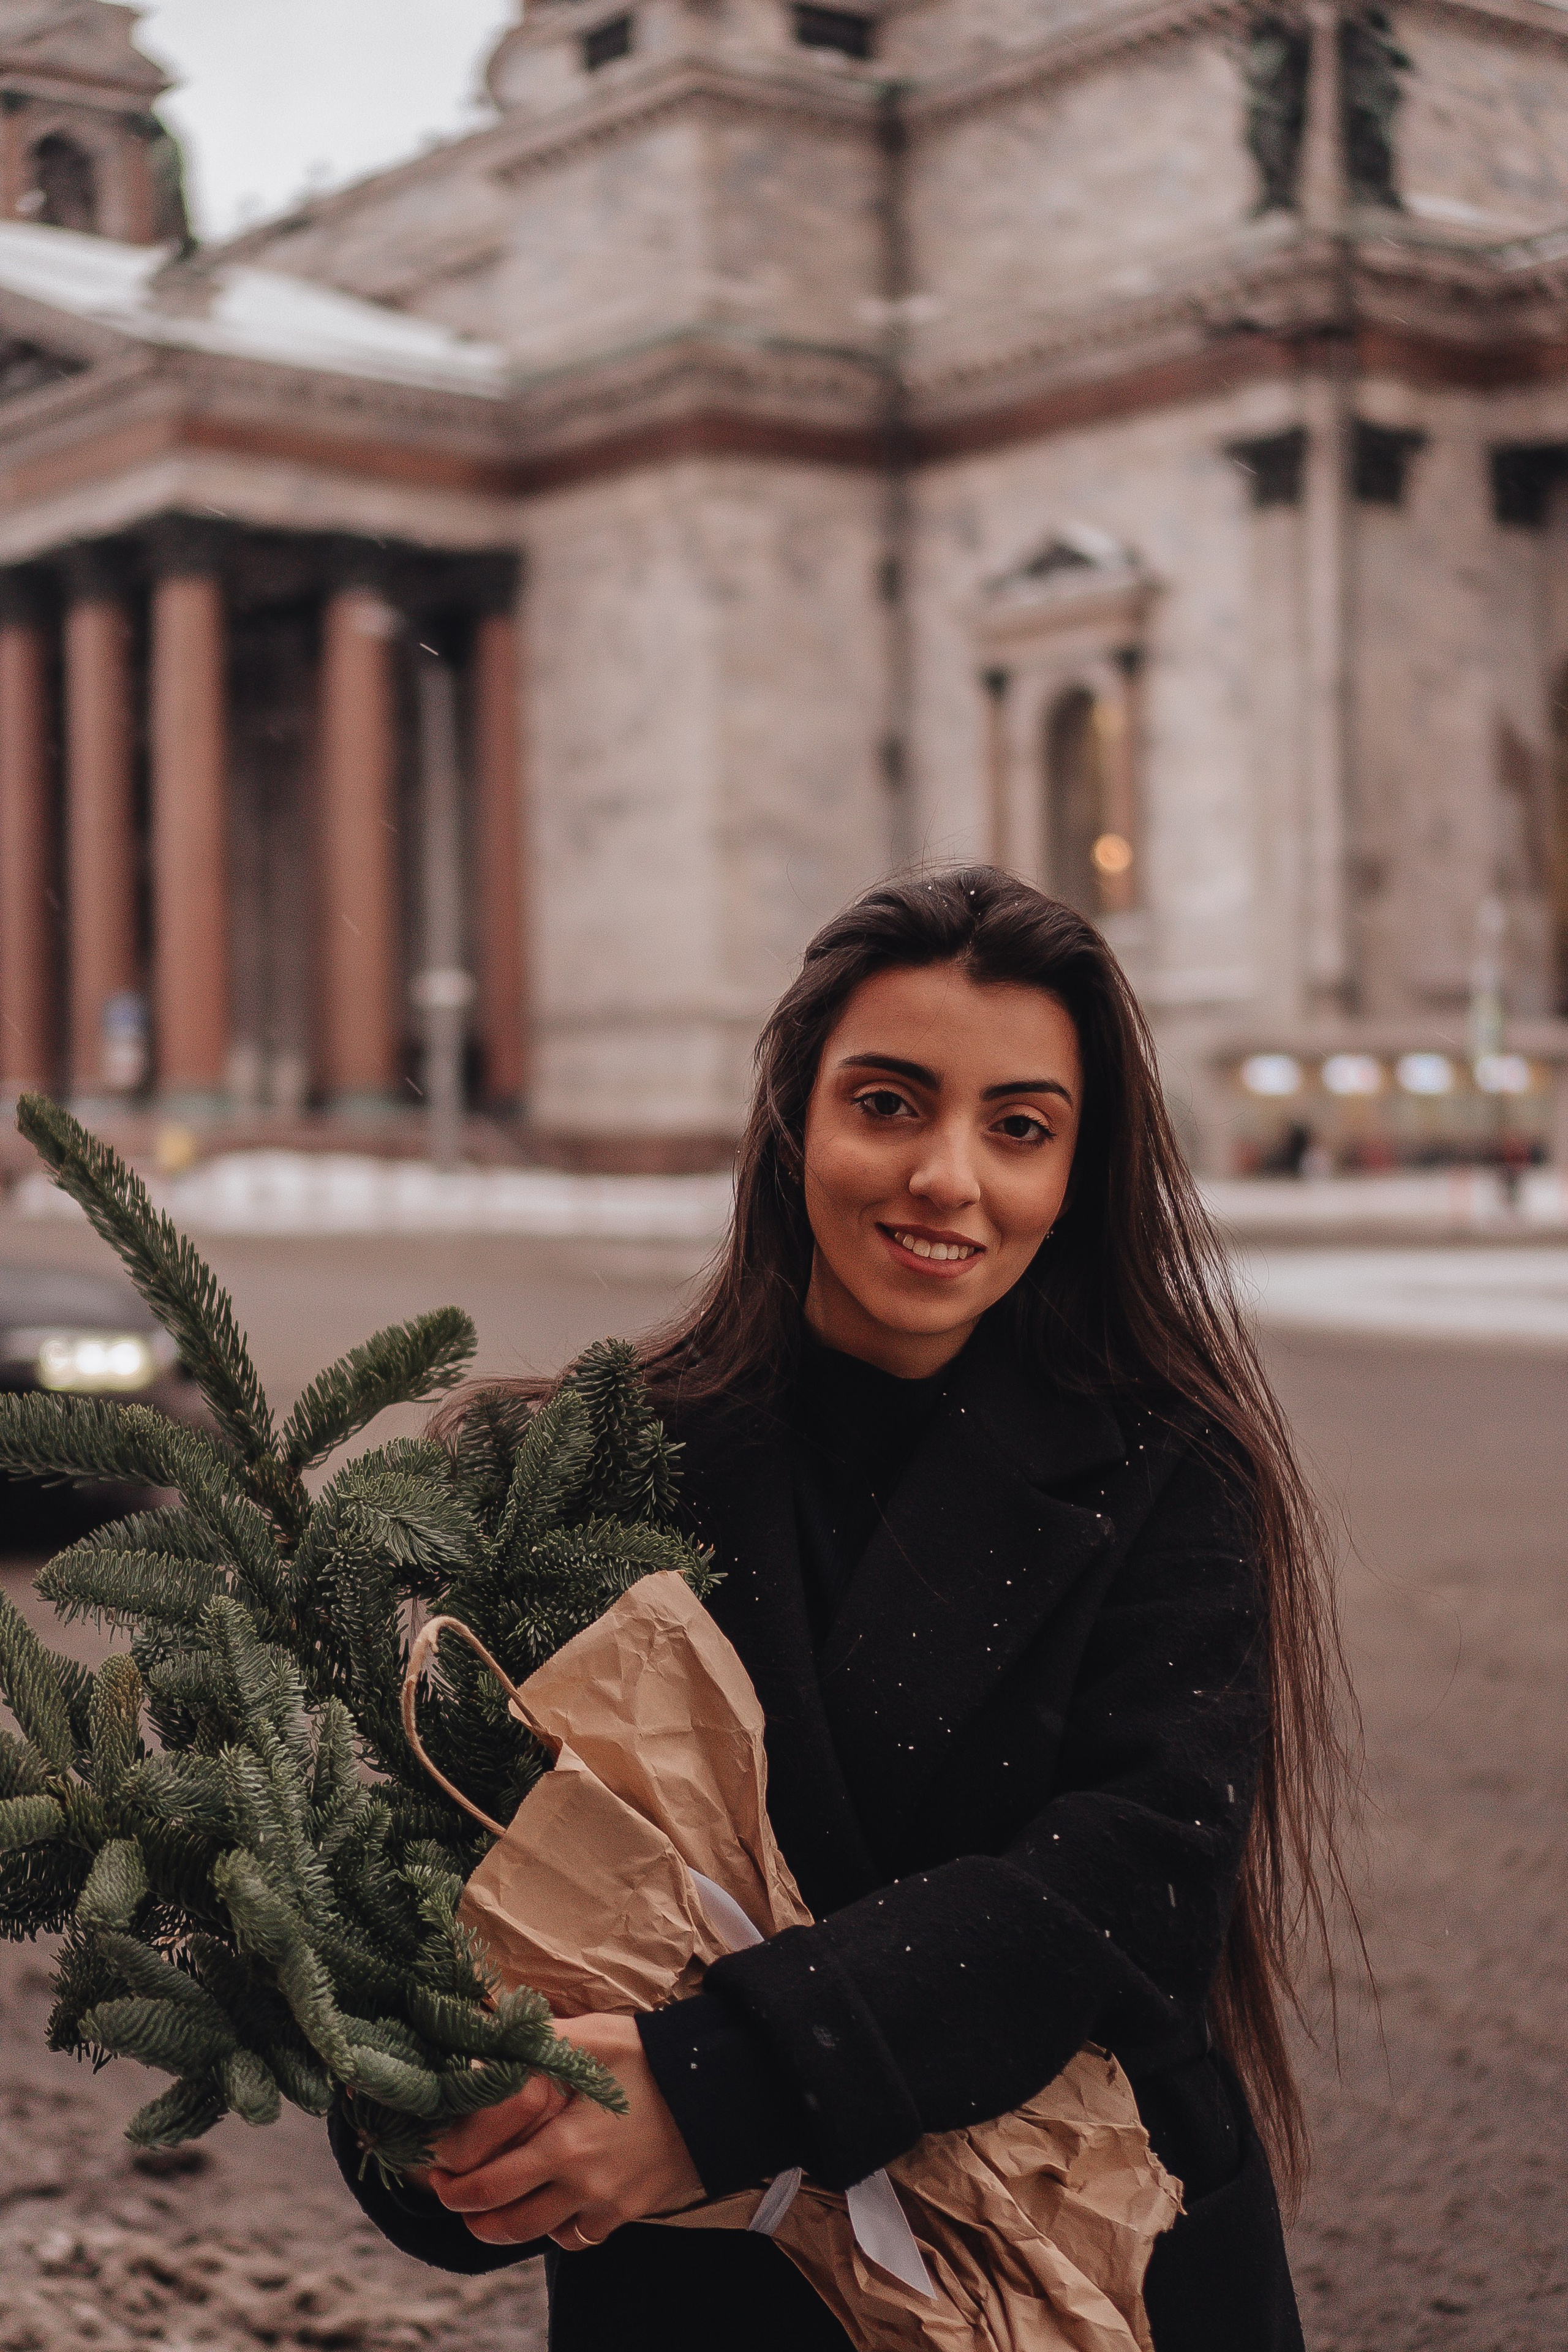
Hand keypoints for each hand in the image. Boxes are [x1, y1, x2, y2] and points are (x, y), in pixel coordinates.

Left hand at [429, 2013, 704, 2249]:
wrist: (719, 2086)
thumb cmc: (650, 2055)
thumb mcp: (591, 2037)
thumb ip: (535, 2040)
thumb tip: (484, 2034)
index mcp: (564, 2144)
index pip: (490, 2183)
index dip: (454, 2186)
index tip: (436, 2174)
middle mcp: (582, 2183)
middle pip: (509, 2222)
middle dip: (472, 2214)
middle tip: (453, 2197)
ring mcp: (609, 2202)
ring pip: (544, 2235)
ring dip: (510, 2228)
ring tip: (493, 2210)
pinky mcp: (632, 2209)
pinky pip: (584, 2237)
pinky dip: (562, 2229)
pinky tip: (554, 2206)